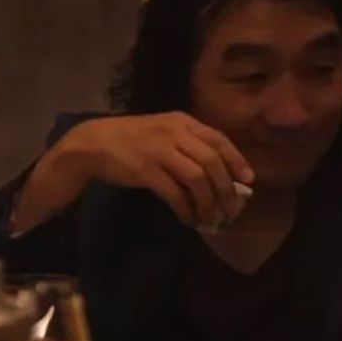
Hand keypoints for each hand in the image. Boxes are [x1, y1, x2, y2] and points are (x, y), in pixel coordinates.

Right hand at [16, 111, 253, 230]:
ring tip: (210, 219)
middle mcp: (175, 133)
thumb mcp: (165, 131)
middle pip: (212, 162)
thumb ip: (190, 146)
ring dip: (207, 203)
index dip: (237, 161)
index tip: (248, 180)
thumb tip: (221, 174)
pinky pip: (174, 193)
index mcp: (183, 122)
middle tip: (230, 209)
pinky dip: (185, 209)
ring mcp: (159, 151)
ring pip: (197, 179)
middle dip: (225, 188)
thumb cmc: (134, 139)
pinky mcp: (145, 170)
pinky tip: (189, 218)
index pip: (219, 140)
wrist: (93, 142)